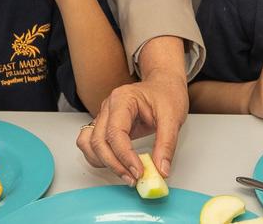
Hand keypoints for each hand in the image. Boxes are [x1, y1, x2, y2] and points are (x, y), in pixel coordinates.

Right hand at [77, 69, 187, 183]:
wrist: (164, 84)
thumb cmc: (167, 94)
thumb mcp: (173, 118)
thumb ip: (167, 145)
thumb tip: (161, 169)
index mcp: (123, 99)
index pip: (115, 132)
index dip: (125, 156)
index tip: (139, 172)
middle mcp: (108, 106)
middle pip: (98, 141)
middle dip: (114, 164)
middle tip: (133, 179)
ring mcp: (104, 115)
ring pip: (89, 144)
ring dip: (103, 162)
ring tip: (125, 173)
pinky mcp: (104, 125)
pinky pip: (91, 143)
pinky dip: (98, 157)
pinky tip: (116, 165)